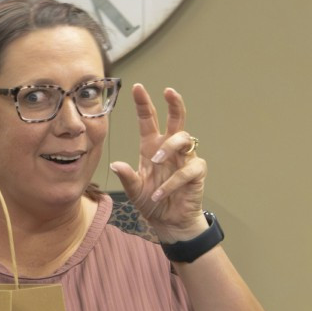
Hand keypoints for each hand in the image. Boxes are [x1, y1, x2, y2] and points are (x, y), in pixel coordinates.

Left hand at [110, 84, 206, 242]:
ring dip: (168, 147)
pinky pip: (188, 169)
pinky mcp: (196, 172)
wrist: (169, 222)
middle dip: (174, 103)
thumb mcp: (134, 190)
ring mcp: (185, 158)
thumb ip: (127, 177)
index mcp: (151, 146)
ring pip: (183, 138)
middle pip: (177, 118)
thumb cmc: (152, 202)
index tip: (137, 88)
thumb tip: (115, 164)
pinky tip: (160, 194)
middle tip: (169, 91)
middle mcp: (169, 148)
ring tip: (155, 161)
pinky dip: (172, 181)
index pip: (148, 119)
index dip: (143, 103)